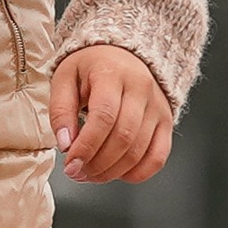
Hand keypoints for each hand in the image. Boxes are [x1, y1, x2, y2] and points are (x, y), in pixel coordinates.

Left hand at [49, 43, 175, 185]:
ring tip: (91, 174)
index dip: (86, 146)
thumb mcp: (65, 78)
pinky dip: (138, 172)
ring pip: (139, 150)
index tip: (70, 163)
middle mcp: (141, 89)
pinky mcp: (166, 121)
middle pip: (123, 137)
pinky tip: (118, 173)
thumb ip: (61, 110)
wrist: (123, 53)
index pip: (104, 116)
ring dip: (112, 171)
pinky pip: (158, 156)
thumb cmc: (91, 66)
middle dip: (97, 163)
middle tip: (77, 172)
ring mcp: (157, 107)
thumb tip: (65, 143)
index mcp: (112, 74)